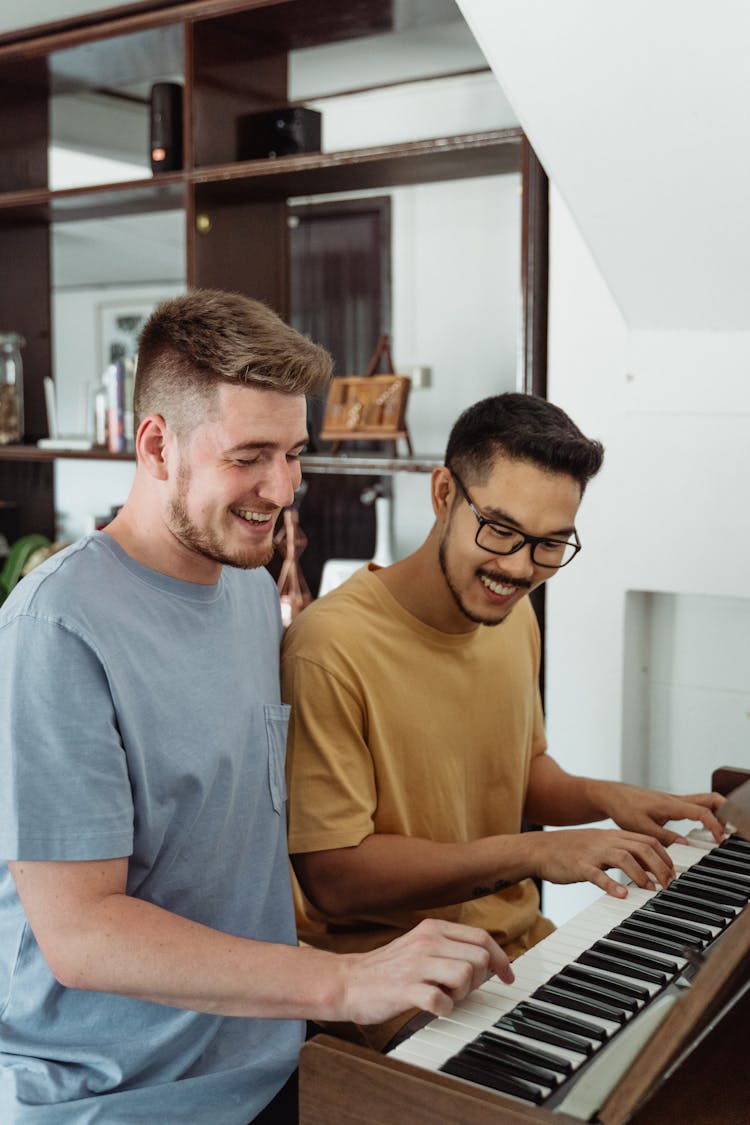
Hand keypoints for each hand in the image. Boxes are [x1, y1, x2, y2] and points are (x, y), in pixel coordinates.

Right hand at [338, 919, 513, 1025]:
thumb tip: (486, 960)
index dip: (501, 958)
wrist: (348, 981)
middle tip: (463, 990)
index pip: (481, 937)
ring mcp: (416, 965)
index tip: (507, 976)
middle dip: (479, 980)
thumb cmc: (387, 969)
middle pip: (479, 958)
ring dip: (462, 995)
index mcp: (432, 929)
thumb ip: (450, 947)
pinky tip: (433, 1008)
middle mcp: (427, 942)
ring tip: (445, 997)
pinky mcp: (406, 989)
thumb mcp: (420, 946)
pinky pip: (442, 1001)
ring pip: (465, 976)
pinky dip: (444, 1010)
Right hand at [531, 827, 675, 897]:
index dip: (665, 856)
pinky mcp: (579, 865)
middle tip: (668, 885)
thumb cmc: (571, 850)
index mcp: (613, 836)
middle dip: (660, 867)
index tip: (673, 873)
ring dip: (641, 875)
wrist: (540, 848)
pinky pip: (597, 874)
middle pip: (641, 847)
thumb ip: (621, 852)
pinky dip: (611, 884)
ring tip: (650, 890)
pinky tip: (621, 895)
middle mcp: (606, 841)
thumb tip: (647, 867)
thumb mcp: (600, 846)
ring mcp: (592, 852)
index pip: (648, 840)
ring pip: (624, 858)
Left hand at [592, 782, 725, 845]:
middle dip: (725, 812)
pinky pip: (695, 805)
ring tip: (720, 832)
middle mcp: (676, 800)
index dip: (714, 825)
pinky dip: (706, 814)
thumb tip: (686, 844)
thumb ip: (664, 837)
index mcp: (670, 805)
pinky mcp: (671, 804)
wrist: (612, 796)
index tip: (720, 839)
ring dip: (717, 813)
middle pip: (710, 799)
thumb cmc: (624, 809)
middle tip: (729, 831)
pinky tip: (705, 828)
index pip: (701, 811)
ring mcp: (675, 800)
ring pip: (704, 800)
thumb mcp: (641, 827)